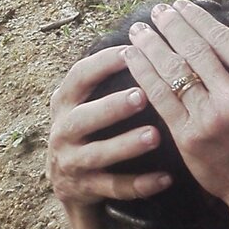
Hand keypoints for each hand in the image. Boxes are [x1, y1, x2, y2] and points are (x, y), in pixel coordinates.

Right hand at [47, 44, 171, 206]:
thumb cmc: (88, 132)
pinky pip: (115, 188)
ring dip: (126, 145)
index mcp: (64, 103)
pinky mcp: (86, 190)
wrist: (68, 185)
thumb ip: (105, 78)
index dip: (102, 63)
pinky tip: (166, 178)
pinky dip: (140, 184)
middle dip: (112, 106)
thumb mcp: (85, 103)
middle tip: (143, 95)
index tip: (131, 51)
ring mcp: (72, 162)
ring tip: (155, 136)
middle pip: (83, 117)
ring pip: (98, 155)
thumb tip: (147, 38)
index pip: (79, 77)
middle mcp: (62, 131)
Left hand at [123, 0, 228, 212]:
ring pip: (174, 70)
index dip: (197, 18)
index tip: (181, 6)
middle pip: (195, 49)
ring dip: (152, 45)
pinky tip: (132, 58)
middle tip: (157, 11)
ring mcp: (210, 115)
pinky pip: (161, 97)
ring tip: (138, 30)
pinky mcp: (188, 135)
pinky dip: (143, 73)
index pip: (221, 37)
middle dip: (171, 25)